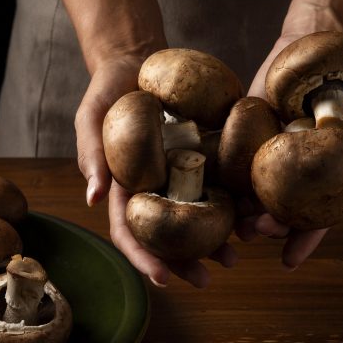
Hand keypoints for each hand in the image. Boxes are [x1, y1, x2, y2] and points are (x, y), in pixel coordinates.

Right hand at [75, 55, 236, 287]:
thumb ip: (92, 155)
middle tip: (206, 280)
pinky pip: (220, 184)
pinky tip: (250, 216)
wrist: (137, 61)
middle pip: (167, 236)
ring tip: (233, 258)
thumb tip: (93, 200)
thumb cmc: (107, 91)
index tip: (162, 280)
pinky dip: (234, 203)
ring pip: (196, 217)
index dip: (144, 258)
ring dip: (213, 241)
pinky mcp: (204, 157)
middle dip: (184, 262)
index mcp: (125, 189)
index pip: (130, 233)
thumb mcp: (91, 117)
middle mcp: (153, 190)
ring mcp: (179, 176)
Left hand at [242, 33, 342, 269]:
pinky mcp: (246, 133)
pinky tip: (214, 193)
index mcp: (328, 174)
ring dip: (242, 212)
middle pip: (281, 209)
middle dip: (269, 226)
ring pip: (253, 192)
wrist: (317, 38)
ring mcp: (269, 153)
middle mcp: (296, 171)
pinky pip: (233, 161)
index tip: (289, 259)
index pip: (317, 216)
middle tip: (258, 231)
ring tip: (231, 226)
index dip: (305, 239)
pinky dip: (224, 179)